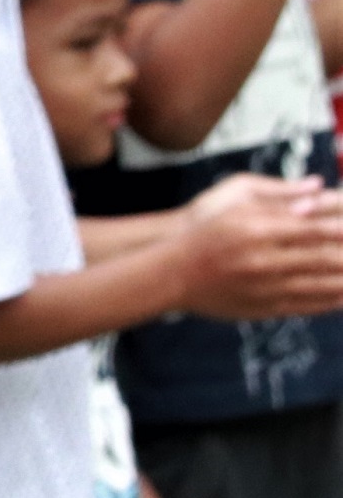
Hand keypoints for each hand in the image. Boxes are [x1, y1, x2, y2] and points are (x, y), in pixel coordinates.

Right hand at [174, 175, 342, 319]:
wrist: (170, 271)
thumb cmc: (203, 227)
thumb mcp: (233, 197)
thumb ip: (277, 195)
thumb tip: (317, 190)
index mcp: (259, 227)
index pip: (317, 226)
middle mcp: (264, 259)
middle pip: (325, 257)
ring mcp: (264, 286)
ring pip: (321, 285)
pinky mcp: (263, 307)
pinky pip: (306, 305)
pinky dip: (330, 301)